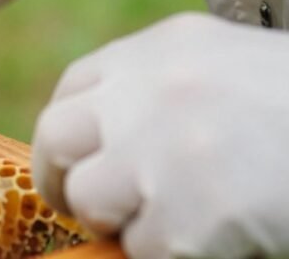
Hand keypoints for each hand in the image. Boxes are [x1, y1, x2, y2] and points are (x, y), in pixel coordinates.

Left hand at [33, 13, 288, 257]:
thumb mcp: (229, 69)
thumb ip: (161, 93)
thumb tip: (104, 146)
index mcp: (162, 49)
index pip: (74, 88)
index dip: (69, 133)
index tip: (73, 161)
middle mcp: (149, 92)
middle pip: (59, 137)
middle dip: (62, 179)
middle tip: (82, 208)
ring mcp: (161, 153)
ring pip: (92, 201)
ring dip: (125, 223)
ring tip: (182, 220)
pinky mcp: (186, 218)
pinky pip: (145, 250)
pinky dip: (175, 253)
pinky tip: (226, 236)